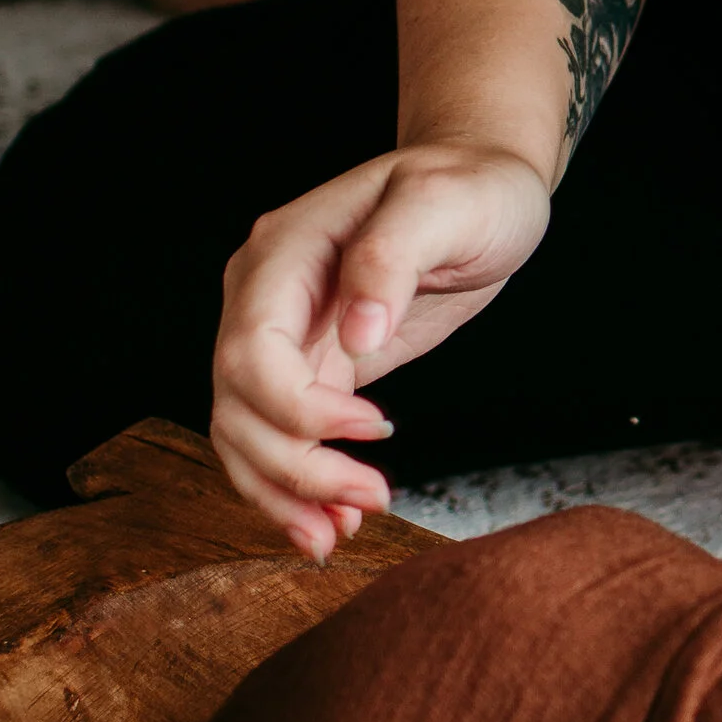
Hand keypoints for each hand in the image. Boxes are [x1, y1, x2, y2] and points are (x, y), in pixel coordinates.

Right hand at [210, 142, 550, 557]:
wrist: (483, 186)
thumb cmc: (469, 185)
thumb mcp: (446, 203)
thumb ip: (393, 258)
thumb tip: (355, 335)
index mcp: (282, 254)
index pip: (250, 351)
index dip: (297, 407)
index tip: (376, 431)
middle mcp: (264, 297)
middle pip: (238, 405)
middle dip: (294, 467)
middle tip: (371, 501)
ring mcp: (284, 334)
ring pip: (245, 433)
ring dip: (283, 494)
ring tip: (339, 536)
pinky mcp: (314, 365)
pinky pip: (280, 435)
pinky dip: (297, 484)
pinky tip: (336, 518)